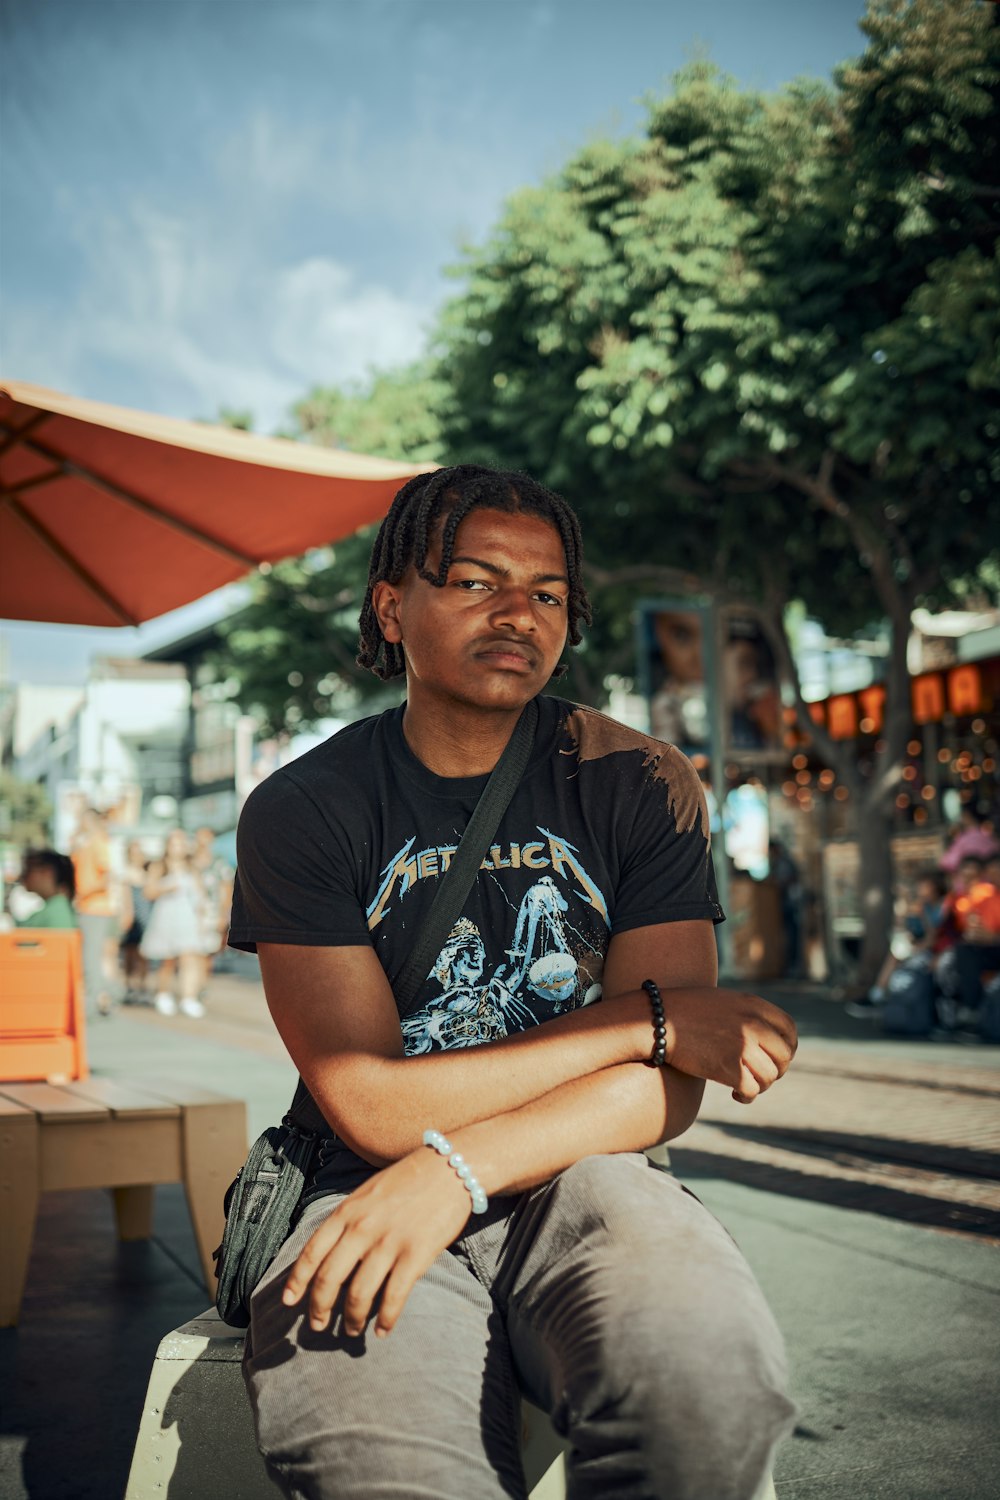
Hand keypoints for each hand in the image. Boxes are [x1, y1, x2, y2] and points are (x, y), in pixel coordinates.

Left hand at [282, 1146, 472, 1337]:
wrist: (449, 1168)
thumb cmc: (407, 1181)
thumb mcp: (367, 1193)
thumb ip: (348, 1220)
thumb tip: (332, 1253)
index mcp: (347, 1212)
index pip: (312, 1252)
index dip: (297, 1281)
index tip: (289, 1302)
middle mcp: (362, 1228)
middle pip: (329, 1279)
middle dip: (320, 1308)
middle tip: (318, 1326)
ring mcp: (389, 1242)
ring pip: (359, 1294)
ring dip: (352, 1319)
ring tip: (352, 1330)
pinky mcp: (416, 1254)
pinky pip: (394, 1297)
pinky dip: (386, 1319)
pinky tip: (382, 1331)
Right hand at [660, 987, 796, 1102]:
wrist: (656, 1020)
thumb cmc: (684, 1010)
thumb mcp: (723, 1001)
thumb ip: (747, 1014)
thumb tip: (766, 1038)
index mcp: (753, 1005)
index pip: (789, 1029)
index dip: (787, 1047)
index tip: (775, 1057)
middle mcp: (753, 1024)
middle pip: (783, 1056)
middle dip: (776, 1070)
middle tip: (760, 1076)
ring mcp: (742, 1046)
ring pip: (769, 1076)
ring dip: (760, 1086)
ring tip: (745, 1086)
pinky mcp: (729, 1068)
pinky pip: (752, 1090)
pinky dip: (747, 1097)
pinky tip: (736, 1095)